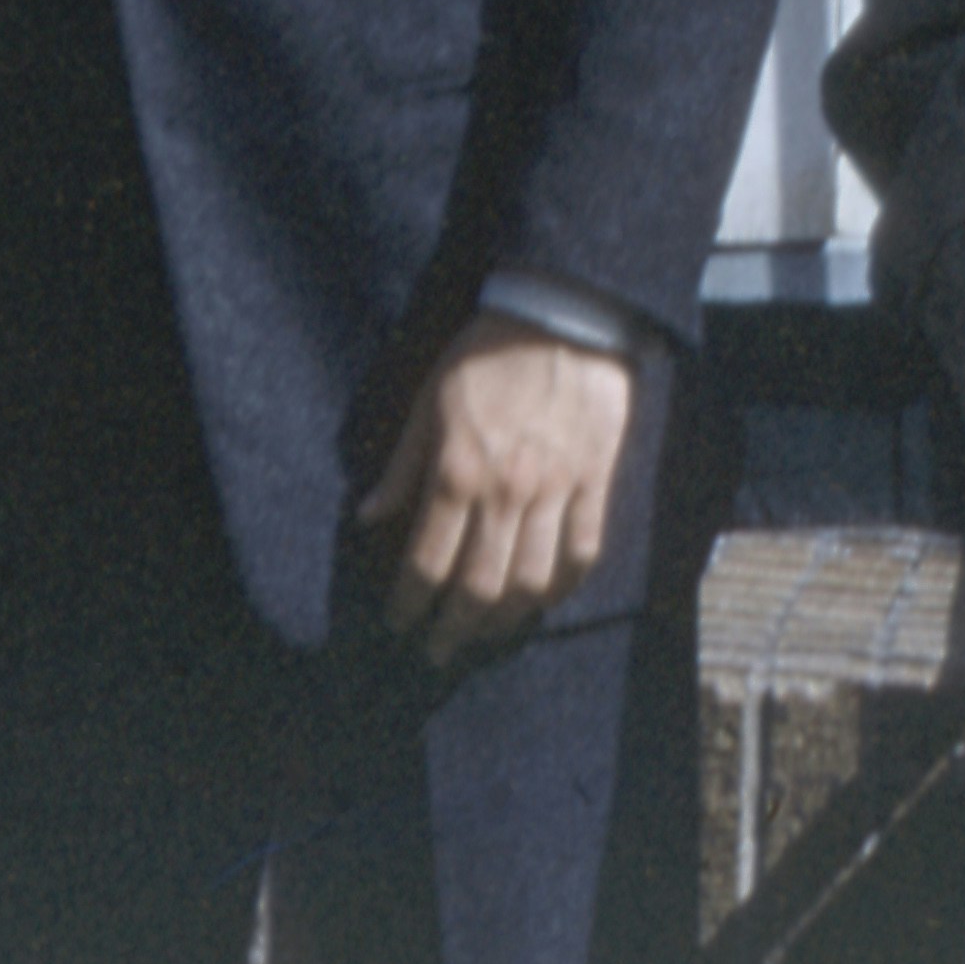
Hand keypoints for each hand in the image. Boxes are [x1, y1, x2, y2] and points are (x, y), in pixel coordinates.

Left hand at [357, 318, 635, 663]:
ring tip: (488, 635)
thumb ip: (403, 465)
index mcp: (458, 472)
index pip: (427, 562)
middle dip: (453, 630)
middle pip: (479, 586)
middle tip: (438, 651)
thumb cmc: (487, 351)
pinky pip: (584, 550)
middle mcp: (506, 492)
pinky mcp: (596, 480)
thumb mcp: (429, 400)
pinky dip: (565, 584)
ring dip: (506, 620)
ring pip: (532, 581)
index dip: (410, 604)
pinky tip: (547, 598)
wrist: (564, 313)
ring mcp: (556, 490)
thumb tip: (368, 517)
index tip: (400, 623)